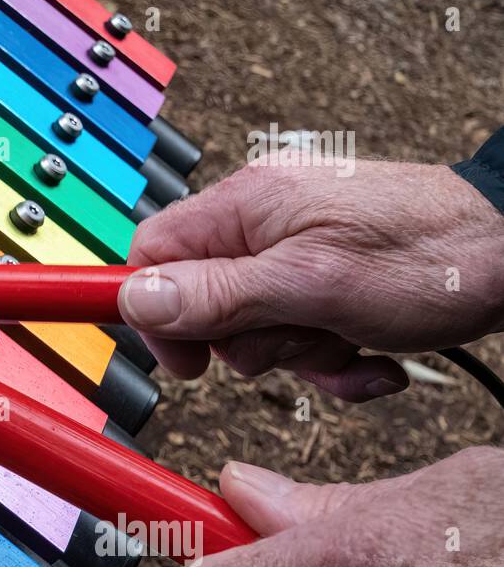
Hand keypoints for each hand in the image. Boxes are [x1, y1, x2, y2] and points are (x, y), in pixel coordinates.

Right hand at [118, 155, 503, 400]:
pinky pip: (299, 332)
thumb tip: (136, 297)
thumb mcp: (309, 287)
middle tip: (295, 340)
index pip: (153, 254)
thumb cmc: (431, 255)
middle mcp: (264, 222)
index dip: (157, 312)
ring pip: (254, 327)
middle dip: (248, 342)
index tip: (186, 360)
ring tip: (347, 342)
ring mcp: (297, 250)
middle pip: (202, 301)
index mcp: (245, 207)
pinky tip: (370, 355)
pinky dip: (331, 356)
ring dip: (299, 354)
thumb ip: (216, 294)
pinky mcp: (329, 278)